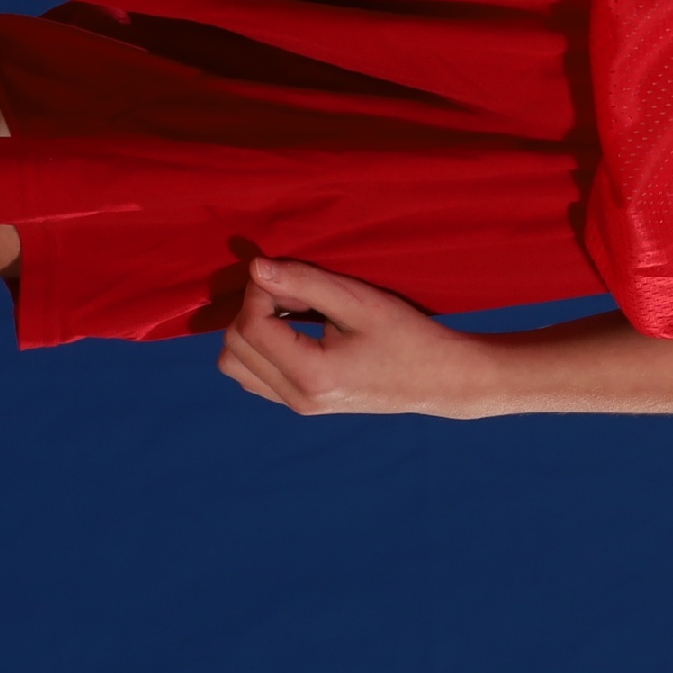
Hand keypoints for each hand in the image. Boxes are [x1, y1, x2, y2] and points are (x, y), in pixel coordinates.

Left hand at [216, 258, 501, 416]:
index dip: (257, 291)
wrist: (439, 379)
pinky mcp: (301, 403)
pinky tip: (294, 330)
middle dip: (251, 310)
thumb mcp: (360, 302)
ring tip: (290, 312)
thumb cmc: (407, 336)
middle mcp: (297, 397)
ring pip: (235, 366)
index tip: (287, 274)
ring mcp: (297, 405)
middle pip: (233, 348)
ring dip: (251, 330)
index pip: (250, 327)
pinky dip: (260, 347)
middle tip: (292, 292)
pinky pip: (253, 375)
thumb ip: (305, 283)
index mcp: (312, 375)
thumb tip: (255, 267)